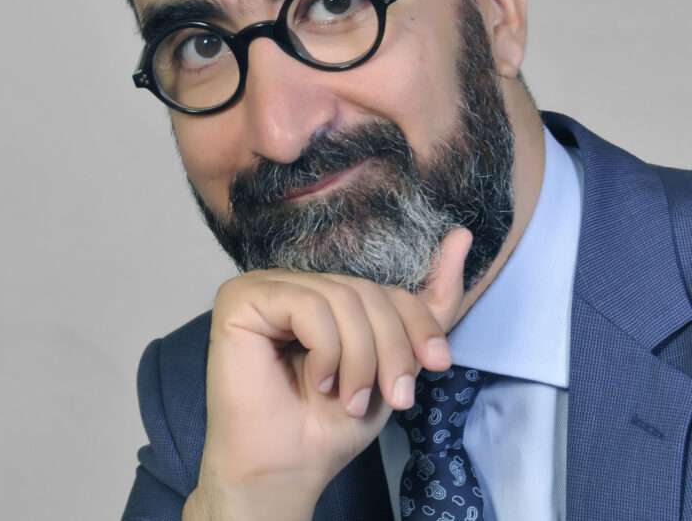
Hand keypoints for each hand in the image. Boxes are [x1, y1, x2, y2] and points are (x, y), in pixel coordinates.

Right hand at [189, 227, 472, 520]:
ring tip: (350, 399)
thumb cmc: (331, 423)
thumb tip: (464, 234)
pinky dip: (327, 350)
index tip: (437, 362)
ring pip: (343, 297)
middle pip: (367, 291)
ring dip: (361, 358)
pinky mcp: (242, 298)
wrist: (285, 471)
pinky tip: (315, 381)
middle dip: (392, 348)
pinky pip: (308, 305)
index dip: (418, 323)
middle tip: (396, 397)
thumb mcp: (394, 363)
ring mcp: (266, 285)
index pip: (387, 288)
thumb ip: (428, 306)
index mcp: (326, 294)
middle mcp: (294, 281)